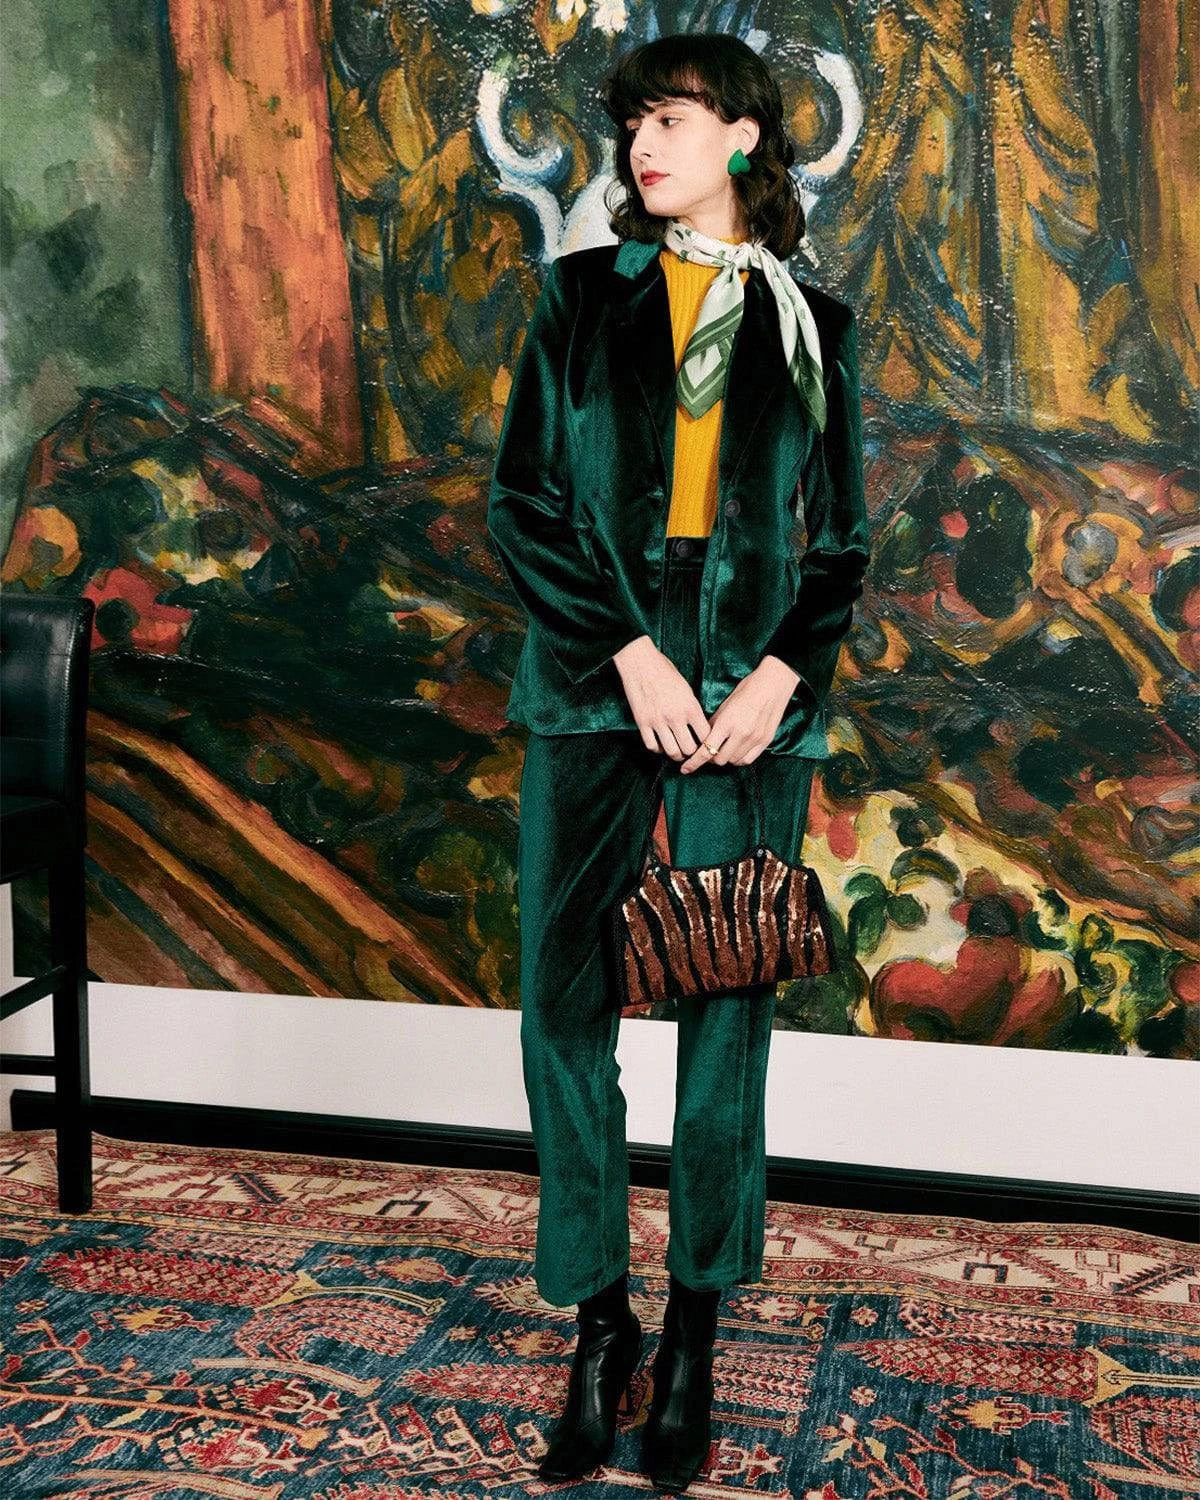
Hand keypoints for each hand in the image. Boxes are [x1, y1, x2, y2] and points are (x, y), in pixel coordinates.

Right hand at [612, 635, 712, 760]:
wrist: (640, 662)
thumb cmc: (665, 671)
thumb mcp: (686, 688)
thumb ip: (692, 709)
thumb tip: (698, 727)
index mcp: (690, 706)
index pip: (706, 736)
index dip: (708, 743)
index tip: (706, 744)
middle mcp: (675, 716)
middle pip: (689, 749)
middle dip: (692, 753)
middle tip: (691, 750)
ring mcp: (658, 721)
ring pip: (671, 751)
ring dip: (676, 754)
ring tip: (678, 751)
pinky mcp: (642, 722)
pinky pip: (652, 746)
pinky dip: (658, 749)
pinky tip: (661, 744)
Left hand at [679, 654, 800, 771]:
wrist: (773, 684)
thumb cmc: (747, 689)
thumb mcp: (725, 704)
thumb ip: (714, 723)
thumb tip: (705, 737)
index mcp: (727, 722)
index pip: (706, 750)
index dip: (694, 762)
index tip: (685, 769)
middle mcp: (741, 733)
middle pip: (719, 760)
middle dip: (711, 758)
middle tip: (709, 750)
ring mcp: (754, 739)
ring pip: (733, 761)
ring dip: (725, 758)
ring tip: (725, 748)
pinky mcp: (765, 741)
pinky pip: (747, 760)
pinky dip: (739, 759)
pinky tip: (736, 751)